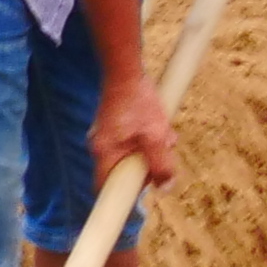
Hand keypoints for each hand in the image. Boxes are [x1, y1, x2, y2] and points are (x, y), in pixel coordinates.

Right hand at [88, 75, 179, 194]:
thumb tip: (165, 188)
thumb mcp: (155, 135)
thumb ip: (160, 163)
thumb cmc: (137, 101)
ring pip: (130, 156)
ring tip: (165, 136)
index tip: (143, 192)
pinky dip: (146, 141)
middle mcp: (101, 147)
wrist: (126, 70)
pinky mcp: (114, 127)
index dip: (124, 195)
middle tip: (164, 156)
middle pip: (123, 172)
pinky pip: (131, 143)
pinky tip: (160, 128)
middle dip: (146, 168)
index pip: (107, 187)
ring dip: (150, 152)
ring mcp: (107, 137)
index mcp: (105, 153)